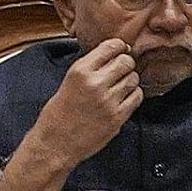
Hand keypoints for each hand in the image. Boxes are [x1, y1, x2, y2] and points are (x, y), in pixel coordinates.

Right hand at [20, 39, 144, 174]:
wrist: (55, 143)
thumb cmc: (57, 115)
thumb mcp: (68, 82)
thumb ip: (89, 68)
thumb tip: (111, 56)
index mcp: (80, 71)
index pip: (110, 47)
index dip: (119, 47)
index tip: (122, 49)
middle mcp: (95, 83)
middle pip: (126, 62)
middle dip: (126, 63)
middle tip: (122, 69)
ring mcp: (108, 101)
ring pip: (133, 79)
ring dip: (130, 79)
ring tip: (121, 85)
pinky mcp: (117, 117)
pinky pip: (136, 97)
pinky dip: (134, 95)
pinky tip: (124, 97)